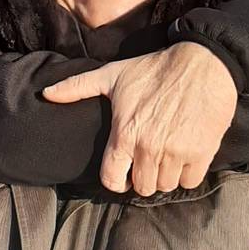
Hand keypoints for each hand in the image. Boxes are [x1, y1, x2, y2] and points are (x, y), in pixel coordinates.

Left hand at [42, 44, 237, 194]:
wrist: (202, 62)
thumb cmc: (154, 68)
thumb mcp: (112, 75)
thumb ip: (77, 87)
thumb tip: (46, 93)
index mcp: (125, 134)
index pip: (111, 179)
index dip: (116, 180)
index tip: (124, 173)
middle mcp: (148, 148)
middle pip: (142, 187)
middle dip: (144, 177)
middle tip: (149, 160)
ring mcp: (176, 152)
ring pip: (166, 185)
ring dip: (166, 175)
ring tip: (167, 155)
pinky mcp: (201, 152)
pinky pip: (190, 180)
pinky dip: (188, 172)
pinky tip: (186, 155)